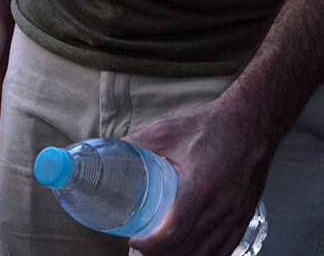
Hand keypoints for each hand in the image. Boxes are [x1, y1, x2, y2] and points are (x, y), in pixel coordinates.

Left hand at [127, 94, 271, 255]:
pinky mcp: (245, 216)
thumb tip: (114, 152)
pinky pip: (226, 249)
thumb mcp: (168, 131)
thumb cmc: (211, 125)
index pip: (174, 231)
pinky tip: (193, 252)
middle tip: (144, 248)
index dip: (152, 245)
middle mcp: (221, 206)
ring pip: (208, 254)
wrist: (250, 122)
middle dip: (163, 255)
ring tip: (163, 253)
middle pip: (189, 249)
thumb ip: (138, 143)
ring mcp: (236, 214)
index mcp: (200, 186)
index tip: (136, 241)